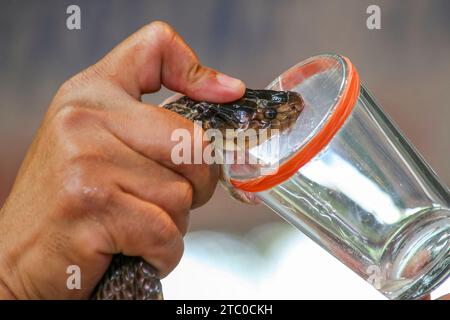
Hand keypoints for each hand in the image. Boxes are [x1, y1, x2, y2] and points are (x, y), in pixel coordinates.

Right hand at [0, 21, 244, 298]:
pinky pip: (166, 234)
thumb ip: (153, 115)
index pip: (154, 47)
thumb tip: (229, 91)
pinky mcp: (92, 209)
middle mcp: (85, 119)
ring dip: (171, 223)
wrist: (17, 259)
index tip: (227, 96)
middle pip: (193, 142)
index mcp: (90, 94)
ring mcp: (87, 162)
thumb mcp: (98, 141)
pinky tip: (129, 249)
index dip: (198, 73)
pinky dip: (161, 253)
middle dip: (195, 184)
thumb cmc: (70, 202)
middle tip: (161, 199)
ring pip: (182, 194)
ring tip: (132, 225)